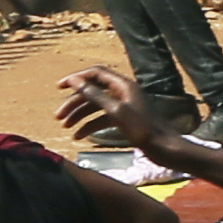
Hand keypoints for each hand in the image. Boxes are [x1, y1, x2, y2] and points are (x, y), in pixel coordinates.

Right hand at [55, 65, 179, 154]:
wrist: (164, 148)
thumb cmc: (142, 129)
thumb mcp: (116, 111)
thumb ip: (95, 95)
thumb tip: (76, 81)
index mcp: (123, 85)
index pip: (95, 73)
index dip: (77, 78)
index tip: (59, 87)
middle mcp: (123, 93)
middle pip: (93, 91)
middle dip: (74, 103)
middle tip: (58, 116)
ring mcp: (123, 106)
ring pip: (96, 106)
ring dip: (80, 116)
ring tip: (65, 127)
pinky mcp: (124, 120)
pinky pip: (102, 119)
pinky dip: (90, 126)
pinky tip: (79, 136)